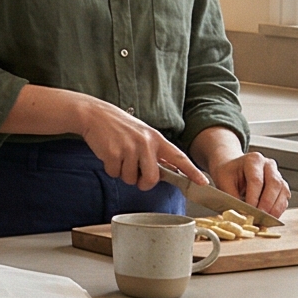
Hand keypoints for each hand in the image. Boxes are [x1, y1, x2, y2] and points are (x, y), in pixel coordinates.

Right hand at [73, 95, 209, 193]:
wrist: (94, 114)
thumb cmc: (119, 126)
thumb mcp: (142, 134)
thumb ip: (154, 152)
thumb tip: (166, 171)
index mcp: (155, 138)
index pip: (178, 157)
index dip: (191, 171)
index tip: (202, 182)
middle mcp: (145, 143)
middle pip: (152, 178)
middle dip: (143, 182)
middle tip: (135, 174)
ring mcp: (129, 148)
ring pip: (130, 179)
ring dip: (123, 173)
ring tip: (119, 155)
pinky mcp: (114, 153)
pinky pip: (115, 174)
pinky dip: (110, 168)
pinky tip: (108, 154)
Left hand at [210, 149, 290, 216]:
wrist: (233, 168)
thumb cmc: (228, 173)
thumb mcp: (223, 182)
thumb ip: (232, 197)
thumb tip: (241, 214)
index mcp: (253, 160)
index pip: (256, 180)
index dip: (254, 198)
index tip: (249, 211)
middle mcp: (268, 165)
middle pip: (274, 184)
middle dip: (267, 203)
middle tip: (260, 217)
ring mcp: (277, 174)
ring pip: (283, 191)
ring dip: (275, 208)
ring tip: (266, 220)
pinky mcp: (281, 185)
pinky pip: (284, 197)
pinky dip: (278, 209)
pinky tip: (271, 217)